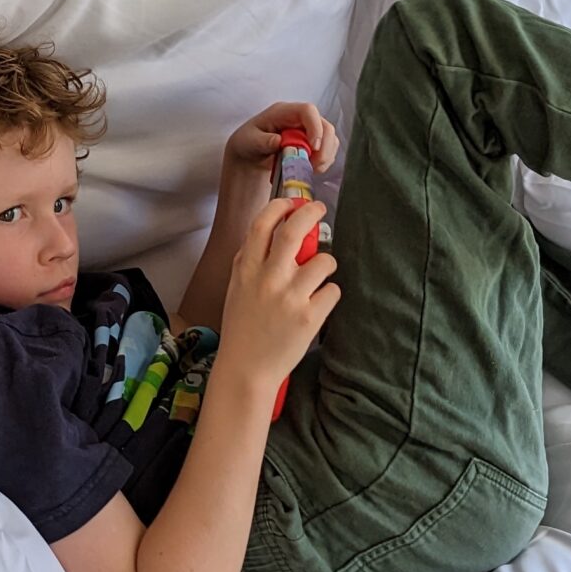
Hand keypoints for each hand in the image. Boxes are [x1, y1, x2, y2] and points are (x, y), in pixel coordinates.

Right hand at [216, 198, 339, 386]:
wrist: (246, 368)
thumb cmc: (242, 327)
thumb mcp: (236, 288)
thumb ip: (249, 260)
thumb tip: (270, 231)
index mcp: (247, 269)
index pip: (262, 224)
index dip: (280, 206)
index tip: (291, 203)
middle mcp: (268, 278)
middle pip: (295, 230)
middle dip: (311, 212)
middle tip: (320, 209)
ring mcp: (290, 297)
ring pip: (325, 261)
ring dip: (326, 263)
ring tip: (319, 276)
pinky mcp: (309, 317)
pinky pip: (333, 290)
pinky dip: (329, 294)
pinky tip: (317, 305)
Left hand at [224, 102, 340, 174]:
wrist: (251, 152)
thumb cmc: (249, 141)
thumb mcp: (249, 141)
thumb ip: (263, 141)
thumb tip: (278, 141)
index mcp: (284, 111)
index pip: (307, 111)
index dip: (315, 127)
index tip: (313, 147)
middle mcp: (300, 118)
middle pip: (325, 126)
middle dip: (324, 147)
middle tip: (314, 165)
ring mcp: (309, 130)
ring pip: (330, 139)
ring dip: (325, 156)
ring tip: (310, 169)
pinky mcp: (313, 143)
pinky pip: (328, 150)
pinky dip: (323, 162)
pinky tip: (311, 169)